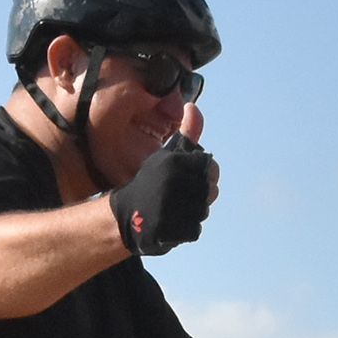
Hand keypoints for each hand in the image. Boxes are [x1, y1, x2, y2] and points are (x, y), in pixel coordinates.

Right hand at [108, 134, 217, 256]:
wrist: (125, 215)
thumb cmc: (149, 181)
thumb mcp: (167, 154)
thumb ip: (187, 133)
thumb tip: (192, 107)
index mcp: (174, 163)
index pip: (212, 167)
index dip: (204, 174)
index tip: (187, 178)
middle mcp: (174, 184)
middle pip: (211, 190)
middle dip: (199, 193)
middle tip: (180, 194)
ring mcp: (172, 209)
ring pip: (203, 210)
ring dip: (193, 211)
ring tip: (174, 208)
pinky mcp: (171, 230)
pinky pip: (195, 229)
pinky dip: (186, 228)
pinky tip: (172, 222)